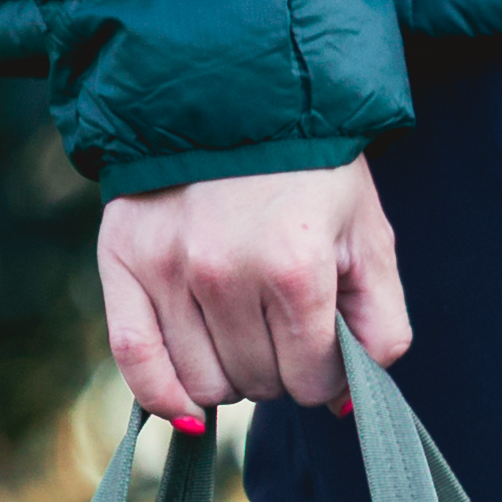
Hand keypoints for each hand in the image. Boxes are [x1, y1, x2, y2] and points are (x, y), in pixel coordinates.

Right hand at [97, 162, 413, 420]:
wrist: (236, 95)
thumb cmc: (313, 174)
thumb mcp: (371, 240)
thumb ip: (380, 327)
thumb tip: (348, 406)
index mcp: (294, 268)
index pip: (311, 381)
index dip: (326, 376)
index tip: (325, 345)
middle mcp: (224, 272)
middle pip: (259, 385)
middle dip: (281, 370)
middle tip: (283, 323)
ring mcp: (166, 267)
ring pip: (204, 383)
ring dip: (230, 374)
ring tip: (242, 329)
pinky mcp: (120, 259)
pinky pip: (134, 359)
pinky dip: (161, 395)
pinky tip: (185, 405)